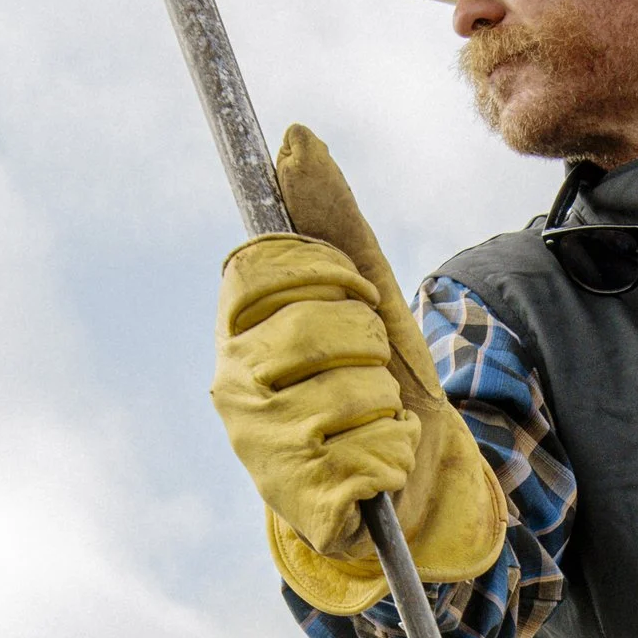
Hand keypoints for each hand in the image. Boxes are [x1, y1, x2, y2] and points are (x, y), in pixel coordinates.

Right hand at [210, 128, 505, 604]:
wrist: (406, 492)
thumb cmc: (378, 386)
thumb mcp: (368, 298)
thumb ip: (333, 223)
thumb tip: (295, 136)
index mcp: (237, 329)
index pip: (265, 264)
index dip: (327, 274)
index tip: (353, 299)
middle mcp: (232, 385)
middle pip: (325, 323)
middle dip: (373, 346)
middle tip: (368, 376)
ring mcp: (259, 447)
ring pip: (355, 390)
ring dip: (390, 406)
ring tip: (372, 424)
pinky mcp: (299, 500)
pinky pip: (375, 452)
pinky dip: (397, 457)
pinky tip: (377, 470)